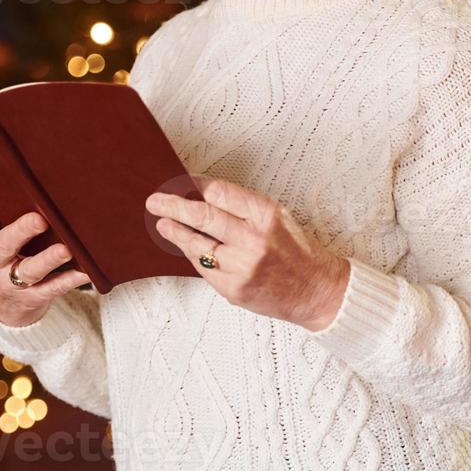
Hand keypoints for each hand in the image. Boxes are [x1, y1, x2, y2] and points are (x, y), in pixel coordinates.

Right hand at [0, 167, 90, 327]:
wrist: (4, 309)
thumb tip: (6, 167)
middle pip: (3, 246)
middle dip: (21, 232)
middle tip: (39, 219)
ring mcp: (9, 283)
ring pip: (30, 271)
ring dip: (49, 259)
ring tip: (66, 248)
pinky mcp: (32, 298)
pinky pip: (52, 289)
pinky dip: (69, 280)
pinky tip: (85, 270)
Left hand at [145, 176, 349, 331]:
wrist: (315, 289)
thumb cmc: (296, 250)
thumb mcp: (277, 217)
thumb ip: (243, 207)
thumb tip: (204, 196)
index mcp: (265, 215)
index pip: (219, 193)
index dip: (195, 185)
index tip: (181, 181)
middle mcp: (253, 240)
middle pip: (202, 216)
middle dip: (173, 206)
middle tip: (155, 201)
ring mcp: (241, 267)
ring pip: (197, 245)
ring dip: (175, 232)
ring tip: (163, 223)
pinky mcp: (233, 289)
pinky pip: (204, 268)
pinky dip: (193, 254)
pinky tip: (186, 246)